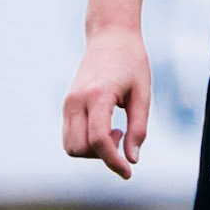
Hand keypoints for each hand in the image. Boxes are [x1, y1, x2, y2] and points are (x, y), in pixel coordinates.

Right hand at [62, 26, 151, 179]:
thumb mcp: (143, 95)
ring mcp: (68, 102)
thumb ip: (138, 128)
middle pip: (80, 148)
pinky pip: (69, 136)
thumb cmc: (132, 63)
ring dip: (92, 151)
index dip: (113, 162)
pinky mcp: (67, 104)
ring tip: (114, 131)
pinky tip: (105, 128)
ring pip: (70, 146)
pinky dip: (86, 143)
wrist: (110, 36)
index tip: (128, 173)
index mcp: (97, 95)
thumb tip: (132, 160)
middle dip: (102, 155)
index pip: (98, 140)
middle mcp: (76, 100)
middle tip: (122, 135)